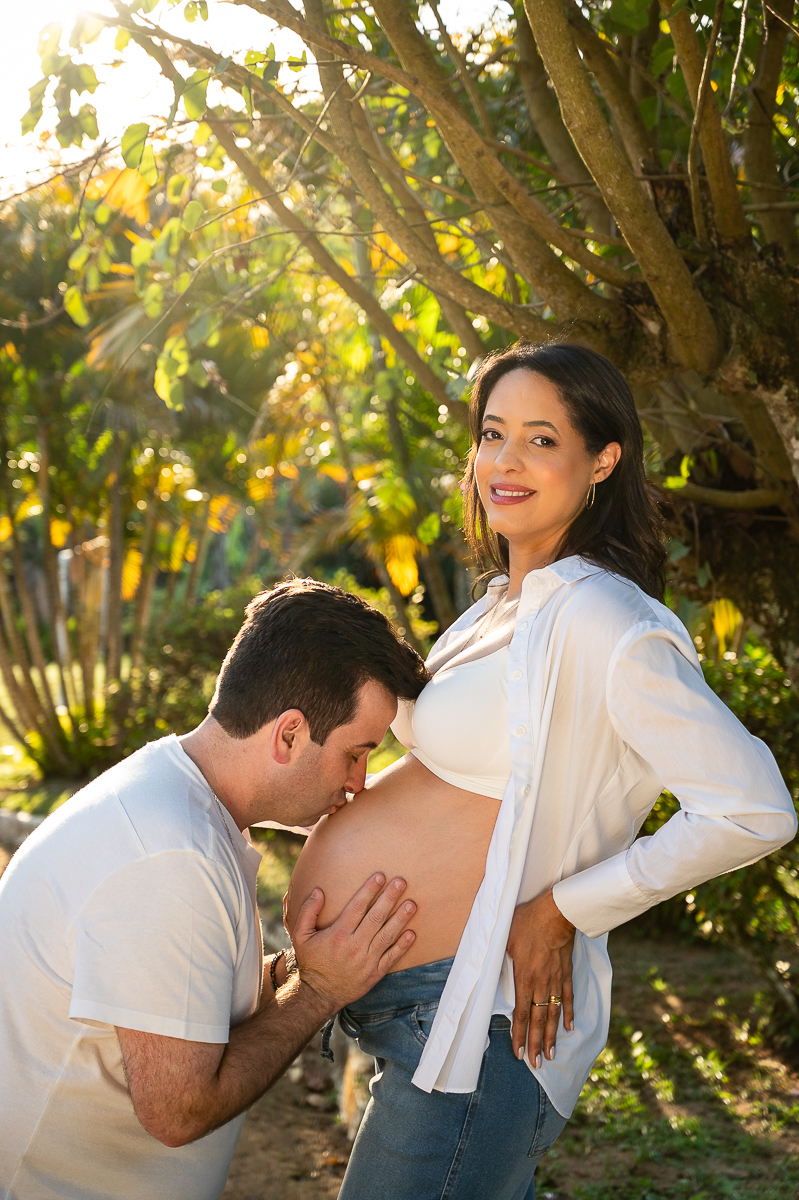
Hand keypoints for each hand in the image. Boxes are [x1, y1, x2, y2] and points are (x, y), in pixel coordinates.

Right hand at [290, 874, 415, 1010]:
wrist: (319, 995)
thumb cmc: (311, 962)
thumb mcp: (301, 936)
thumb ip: (308, 912)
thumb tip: (319, 891)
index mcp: (338, 934)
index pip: (357, 907)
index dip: (369, 890)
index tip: (380, 876)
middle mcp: (354, 946)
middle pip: (375, 918)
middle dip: (389, 898)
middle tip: (401, 882)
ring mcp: (366, 960)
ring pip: (387, 936)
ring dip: (400, 919)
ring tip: (411, 904)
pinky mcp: (375, 973)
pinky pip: (391, 957)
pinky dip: (403, 946)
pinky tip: (412, 933)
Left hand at [507, 889, 575, 1066]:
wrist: (557, 912)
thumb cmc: (528, 922)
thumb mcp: (504, 937)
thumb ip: (497, 956)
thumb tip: (484, 965)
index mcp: (524, 978)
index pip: (520, 1014)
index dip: (519, 1035)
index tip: (518, 1053)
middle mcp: (541, 984)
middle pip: (538, 1020)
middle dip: (535, 1044)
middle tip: (536, 1063)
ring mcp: (556, 980)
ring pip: (554, 1014)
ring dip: (551, 1035)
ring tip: (551, 1054)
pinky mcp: (566, 973)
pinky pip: (568, 997)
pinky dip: (569, 1013)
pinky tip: (569, 1027)